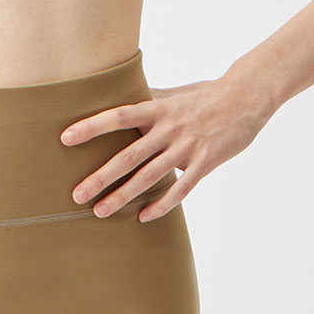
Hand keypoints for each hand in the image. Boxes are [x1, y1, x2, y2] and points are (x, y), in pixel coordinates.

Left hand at [60, 65, 278, 222]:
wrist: (247, 95)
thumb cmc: (207, 95)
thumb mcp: (175, 94)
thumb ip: (150, 102)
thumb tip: (124, 100)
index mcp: (159, 109)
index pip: (119, 116)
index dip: (92, 126)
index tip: (66, 138)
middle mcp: (169, 129)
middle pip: (129, 155)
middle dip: (101, 176)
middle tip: (77, 195)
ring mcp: (186, 147)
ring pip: (149, 177)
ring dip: (123, 196)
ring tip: (100, 213)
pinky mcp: (205, 162)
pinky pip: (180, 189)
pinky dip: (162, 205)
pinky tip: (143, 218)